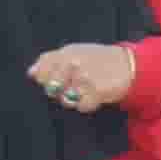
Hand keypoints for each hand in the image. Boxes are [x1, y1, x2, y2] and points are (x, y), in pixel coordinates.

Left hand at [27, 40, 144, 114]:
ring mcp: (83, 76)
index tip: (59, 80)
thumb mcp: (75, 52)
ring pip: (65, 100)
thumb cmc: (99, 60)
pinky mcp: (95, 90)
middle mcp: (72, 62)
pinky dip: (89, 105)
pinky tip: (97, 95)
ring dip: (76, 99)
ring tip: (88, 89)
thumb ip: (50, 60)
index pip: (40, 73)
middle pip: (51, 90)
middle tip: (78, 85)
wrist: (129, 66)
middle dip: (62, 92)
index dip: (46, 81)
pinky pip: (82, 107)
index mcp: (66, 52)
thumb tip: (31, 73)